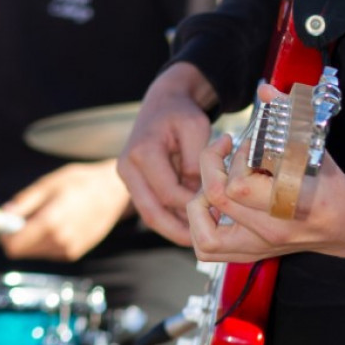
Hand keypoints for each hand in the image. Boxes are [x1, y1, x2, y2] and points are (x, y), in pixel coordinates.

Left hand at [0, 159, 131, 261]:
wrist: (114, 192)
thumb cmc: (81, 182)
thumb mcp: (49, 183)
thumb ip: (24, 202)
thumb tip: (3, 215)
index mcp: (50, 222)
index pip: (14, 245)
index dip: (4, 235)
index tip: (3, 223)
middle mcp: (59, 241)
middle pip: (21, 252)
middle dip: (16, 236)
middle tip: (22, 217)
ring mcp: (68, 249)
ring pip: (34, 252)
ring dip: (31, 238)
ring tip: (46, 215)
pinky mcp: (74, 253)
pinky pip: (48, 251)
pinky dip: (45, 241)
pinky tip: (58, 223)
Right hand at [117, 62, 219, 247]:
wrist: (163, 102)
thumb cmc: (181, 113)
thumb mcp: (197, 127)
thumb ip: (198, 160)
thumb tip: (199, 193)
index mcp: (142, 152)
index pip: (168, 193)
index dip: (192, 206)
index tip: (216, 211)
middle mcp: (127, 167)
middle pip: (152, 212)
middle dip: (178, 230)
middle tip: (202, 242)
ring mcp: (127, 177)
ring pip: (149, 214)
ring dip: (173, 229)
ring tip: (198, 238)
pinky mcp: (133, 182)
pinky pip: (151, 207)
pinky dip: (169, 219)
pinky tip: (189, 226)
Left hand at [187, 130, 344, 262]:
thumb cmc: (331, 184)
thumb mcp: (315, 146)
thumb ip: (289, 116)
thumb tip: (265, 90)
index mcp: (293, 203)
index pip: (239, 186)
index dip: (236, 158)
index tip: (248, 144)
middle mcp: (274, 230)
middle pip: (219, 200)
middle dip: (214, 167)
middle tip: (225, 153)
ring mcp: (262, 246)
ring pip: (206, 236)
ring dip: (199, 204)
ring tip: (212, 182)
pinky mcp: (253, 254)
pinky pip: (208, 249)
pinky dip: (199, 226)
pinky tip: (211, 204)